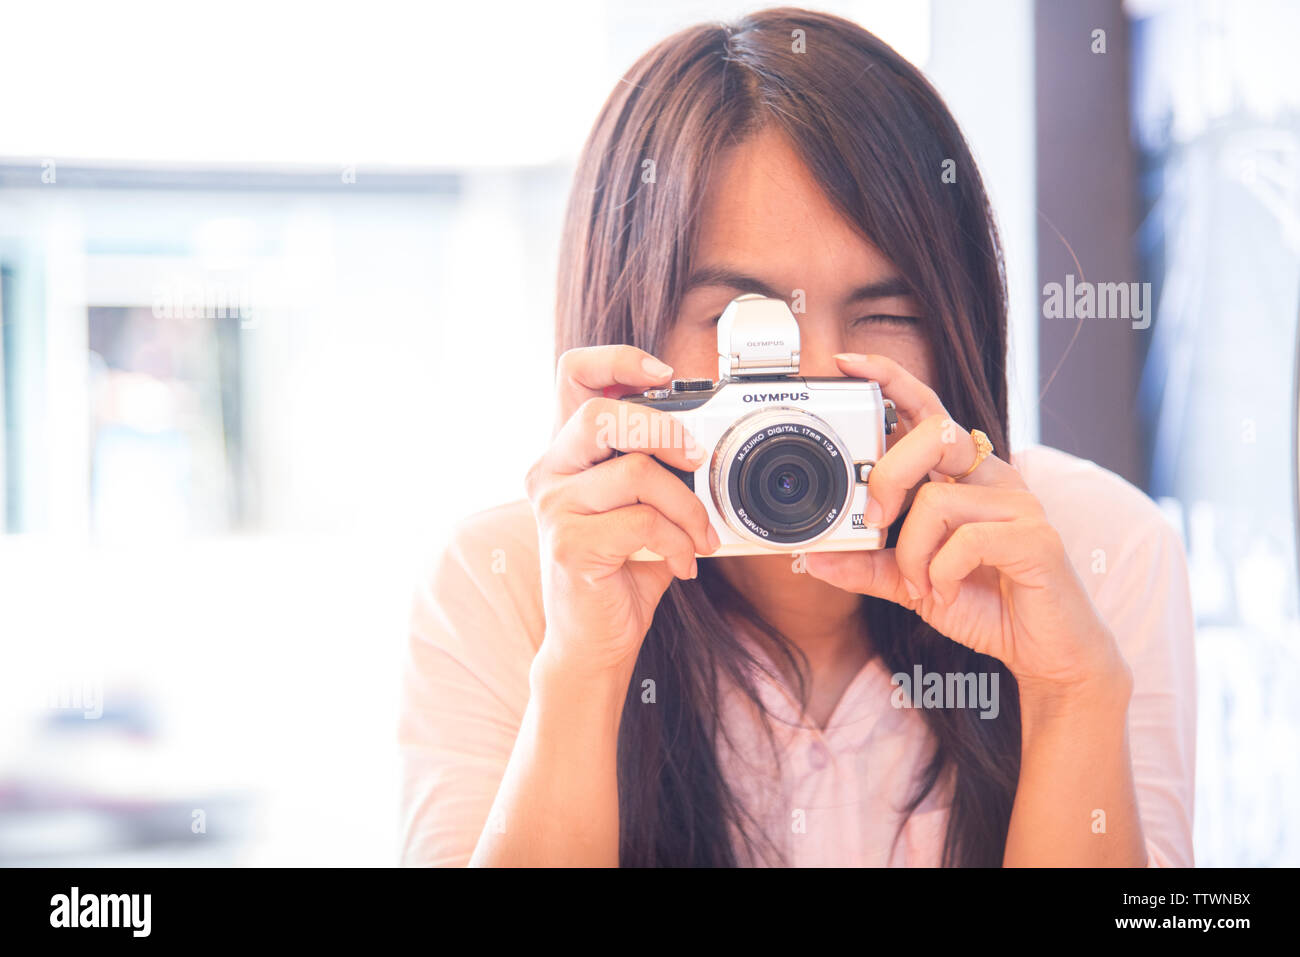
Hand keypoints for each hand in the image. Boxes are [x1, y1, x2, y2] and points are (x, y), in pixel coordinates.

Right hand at [525, 345, 720, 677]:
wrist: (593, 641)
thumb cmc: (622, 570)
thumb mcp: (642, 507)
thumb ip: (658, 468)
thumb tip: (708, 440)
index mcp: (567, 452)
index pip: (573, 375)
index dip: (618, 359)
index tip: (664, 372)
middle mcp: (548, 471)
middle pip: (600, 416)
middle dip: (664, 432)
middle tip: (697, 460)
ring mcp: (552, 507)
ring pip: (635, 473)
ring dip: (687, 507)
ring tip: (700, 537)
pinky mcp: (567, 544)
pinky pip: (641, 522)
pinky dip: (678, 542)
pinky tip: (682, 564)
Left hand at [804, 353, 1128, 699]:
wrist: (1048, 650)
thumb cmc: (986, 602)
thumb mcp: (913, 582)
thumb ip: (867, 565)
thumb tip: (813, 556)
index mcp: (966, 476)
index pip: (929, 410)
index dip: (891, 380)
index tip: (848, 365)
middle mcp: (994, 478)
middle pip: (933, 437)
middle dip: (888, 478)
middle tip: (875, 523)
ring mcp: (1020, 504)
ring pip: (937, 500)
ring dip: (913, 553)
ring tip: (924, 584)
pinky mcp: (1036, 538)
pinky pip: (968, 540)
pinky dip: (942, 573)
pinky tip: (948, 593)